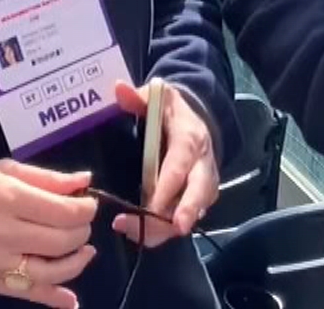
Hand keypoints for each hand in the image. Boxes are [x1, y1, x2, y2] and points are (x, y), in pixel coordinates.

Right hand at [0, 159, 98, 308]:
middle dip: (82, 232)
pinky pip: (27, 293)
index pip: (63, 212)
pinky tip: (71, 299)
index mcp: (8, 198)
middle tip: (81, 224)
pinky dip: (53, 299)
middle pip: (60, 241)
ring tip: (84, 251)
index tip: (88, 205)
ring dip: (76, 263)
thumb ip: (48, 178)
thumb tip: (86, 181)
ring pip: (49, 272)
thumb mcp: (5, 169)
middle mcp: (3, 233)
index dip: (86, 210)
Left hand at [108, 79, 217, 246]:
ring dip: (170, 226)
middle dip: (186, 211)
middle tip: (172, 230)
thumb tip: (118, 89)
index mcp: (189, 137)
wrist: (197, 114)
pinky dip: (170, 228)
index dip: (169, 186)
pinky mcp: (202, 193)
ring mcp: (205, 179)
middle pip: (200, 191)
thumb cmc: (171, 109)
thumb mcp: (156, 96)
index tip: (152, 204)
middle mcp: (202, 161)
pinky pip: (191, 215)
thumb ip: (136, 96)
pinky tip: (146, 234)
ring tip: (137, 234)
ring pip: (196, 209)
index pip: (180, 164)